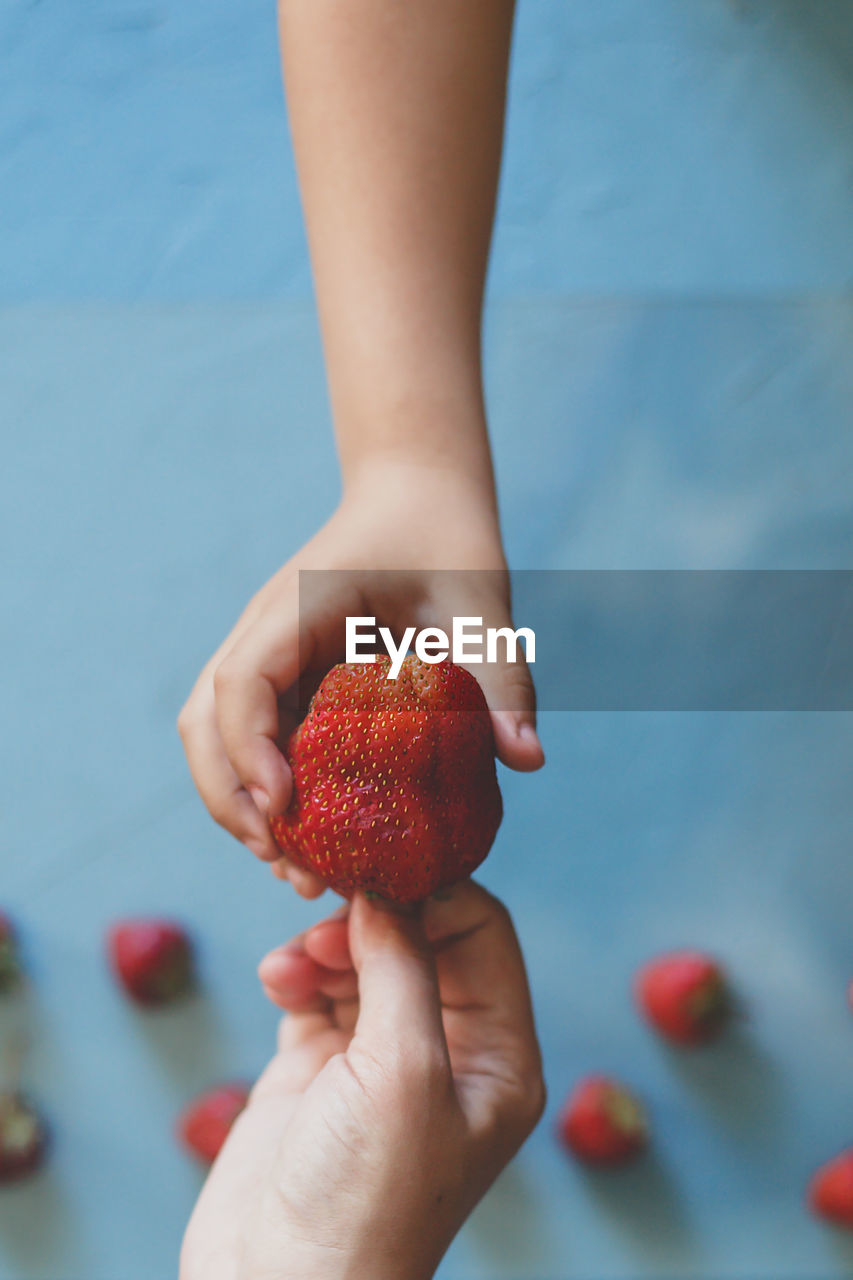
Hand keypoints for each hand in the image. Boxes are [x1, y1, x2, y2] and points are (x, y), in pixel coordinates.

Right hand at [178, 462, 543, 896]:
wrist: (418, 499)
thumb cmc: (448, 543)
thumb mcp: (482, 608)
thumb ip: (501, 680)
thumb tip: (528, 761)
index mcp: (299, 604)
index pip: (241, 680)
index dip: (251, 749)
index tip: (287, 808)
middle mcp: (263, 631)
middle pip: (204, 723)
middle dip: (234, 801)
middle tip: (293, 867)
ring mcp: (265, 653)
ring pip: (215, 736)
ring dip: (242, 804)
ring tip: (297, 868)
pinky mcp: (281, 674)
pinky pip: (251, 736)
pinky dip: (266, 788)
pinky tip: (312, 834)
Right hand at [180, 880, 544, 1279]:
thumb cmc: (363, 1202)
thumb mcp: (404, 1072)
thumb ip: (404, 966)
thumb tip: (387, 889)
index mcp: (497, 1055)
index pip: (483, 934)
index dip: (434, 894)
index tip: (377, 873)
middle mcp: (446, 1051)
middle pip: (421, 938)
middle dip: (372, 919)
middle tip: (326, 919)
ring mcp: (380, 1059)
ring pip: (365, 958)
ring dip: (326, 946)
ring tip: (291, 968)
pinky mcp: (321, 1070)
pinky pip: (318, 990)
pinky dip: (298, 973)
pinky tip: (277, 983)